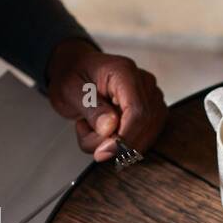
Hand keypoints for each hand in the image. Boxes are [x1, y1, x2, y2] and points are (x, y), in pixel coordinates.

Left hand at [46, 39, 166, 161]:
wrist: (75, 70)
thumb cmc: (72, 75)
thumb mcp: (69, 89)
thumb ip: (90, 108)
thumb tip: (110, 128)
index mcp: (124, 72)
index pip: (138, 111)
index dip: (124, 137)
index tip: (104, 152)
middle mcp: (144, 83)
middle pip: (145, 126)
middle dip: (118, 144)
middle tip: (91, 142)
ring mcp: (152, 98)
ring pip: (148, 136)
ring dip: (118, 145)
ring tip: (93, 130)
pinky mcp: (152, 113)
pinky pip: (145, 138)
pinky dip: (123, 145)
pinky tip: (104, 133)